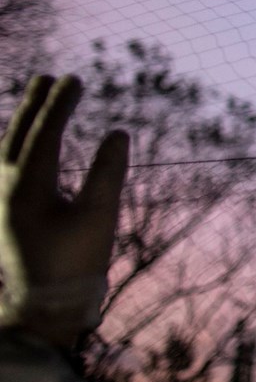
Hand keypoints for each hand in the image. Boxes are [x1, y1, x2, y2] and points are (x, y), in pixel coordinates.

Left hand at [0, 75, 128, 347]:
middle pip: (19, 134)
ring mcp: (3, 200)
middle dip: (37, 104)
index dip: (61, 104)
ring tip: (37, 97)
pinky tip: (27, 141)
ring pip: (9, 148)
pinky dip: (19, 144)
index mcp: (28, 188)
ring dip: (25, 121)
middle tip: (50, 77)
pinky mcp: (6, 211)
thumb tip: (118, 132)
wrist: (45, 304)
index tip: (75, 78)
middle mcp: (8, 188)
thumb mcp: (100, 216)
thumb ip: (108, 172)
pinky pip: (8, 164)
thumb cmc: (77, 260)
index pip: (45, 133)